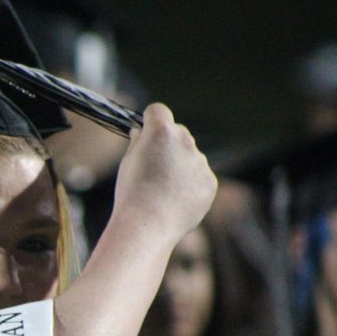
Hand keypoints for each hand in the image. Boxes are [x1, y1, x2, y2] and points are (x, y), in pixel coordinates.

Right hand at [113, 103, 216, 244]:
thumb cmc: (131, 193)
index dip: (150, 120)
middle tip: (152, 167)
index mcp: (161, 131)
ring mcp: (201, 162)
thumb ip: (138, 143)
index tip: (145, 132)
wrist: (148, 225)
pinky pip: (200, 177)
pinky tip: (174, 201)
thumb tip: (142, 133)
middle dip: (168, 144)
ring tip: (161, 191)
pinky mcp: (210, 182)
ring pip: (190, 157)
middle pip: (178, 133)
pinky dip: (189, 186)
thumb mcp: (126, 162)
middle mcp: (185, 141)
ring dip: (179, 166)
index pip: (157, 111)